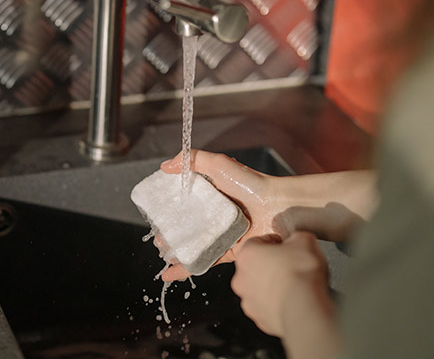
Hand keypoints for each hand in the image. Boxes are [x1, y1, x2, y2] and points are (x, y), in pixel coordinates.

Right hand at [160, 150, 277, 280]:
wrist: (280, 208)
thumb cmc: (252, 184)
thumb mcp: (220, 164)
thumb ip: (193, 160)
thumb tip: (164, 166)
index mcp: (212, 194)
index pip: (185, 202)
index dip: (169, 207)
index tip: (154, 211)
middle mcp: (216, 215)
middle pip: (187, 225)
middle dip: (169, 232)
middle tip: (156, 236)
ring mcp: (221, 234)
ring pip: (193, 245)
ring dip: (175, 250)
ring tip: (162, 252)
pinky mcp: (227, 251)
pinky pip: (204, 261)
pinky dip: (186, 268)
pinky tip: (169, 272)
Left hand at [231, 232, 340, 358]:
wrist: (304, 308)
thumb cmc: (300, 274)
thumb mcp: (305, 240)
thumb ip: (297, 237)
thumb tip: (298, 240)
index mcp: (247, 255)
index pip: (256, 242)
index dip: (273, 242)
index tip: (284, 245)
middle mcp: (241, 278)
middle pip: (255, 266)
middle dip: (271, 264)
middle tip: (290, 265)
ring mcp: (248, 300)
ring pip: (259, 288)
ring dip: (272, 285)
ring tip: (293, 284)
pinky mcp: (259, 318)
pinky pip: (268, 307)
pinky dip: (277, 303)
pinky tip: (292, 299)